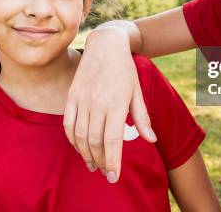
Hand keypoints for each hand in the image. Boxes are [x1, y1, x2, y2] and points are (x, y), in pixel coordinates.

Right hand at [63, 27, 155, 183]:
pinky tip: (80, 148)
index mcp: (116, 103)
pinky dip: (73, 140)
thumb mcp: (137, 91)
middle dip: (101, 161)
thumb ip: (142, 117)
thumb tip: (151, 140)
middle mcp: (97, 103)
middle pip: (95, 142)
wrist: (105, 44)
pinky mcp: (71, 96)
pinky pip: (68, 124)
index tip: (114, 176)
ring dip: (86, 154)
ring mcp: (82, 99)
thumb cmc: (125, 69)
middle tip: (106, 173)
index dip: (113, 161)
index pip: (113, 140)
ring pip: (80, 136)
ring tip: (93, 165)